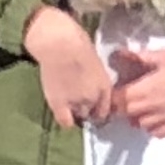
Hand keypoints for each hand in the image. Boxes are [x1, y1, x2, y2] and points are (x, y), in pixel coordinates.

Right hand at [24, 3, 114, 128]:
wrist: (60, 44)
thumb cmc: (76, 43)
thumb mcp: (94, 62)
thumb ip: (94, 79)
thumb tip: (89, 84)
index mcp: (105, 87)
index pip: (105, 110)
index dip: (98, 110)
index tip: (92, 108)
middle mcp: (94, 98)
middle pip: (92, 114)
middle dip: (87, 109)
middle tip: (77, 100)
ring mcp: (77, 102)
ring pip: (79, 116)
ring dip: (75, 111)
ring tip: (67, 100)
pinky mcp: (60, 104)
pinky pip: (65, 121)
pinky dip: (65, 119)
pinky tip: (61, 110)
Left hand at [111, 35, 164, 138]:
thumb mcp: (162, 55)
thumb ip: (138, 58)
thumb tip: (118, 54)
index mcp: (146, 90)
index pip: (116, 101)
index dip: (113, 94)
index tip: (116, 87)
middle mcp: (153, 109)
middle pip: (125, 114)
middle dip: (123, 104)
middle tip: (128, 92)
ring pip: (139, 125)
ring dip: (137, 115)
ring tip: (143, 102)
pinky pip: (157, 133)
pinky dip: (153, 126)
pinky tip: (157, 113)